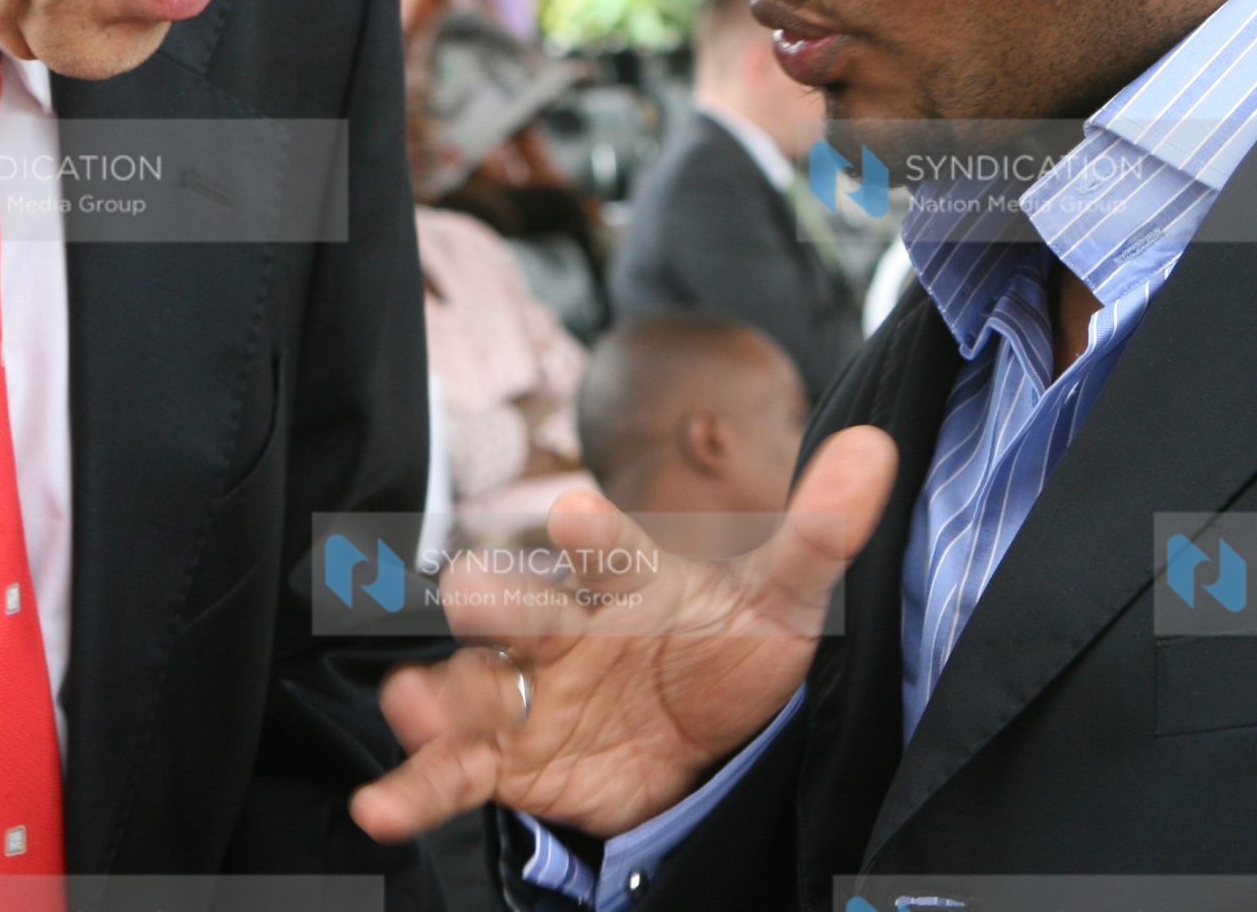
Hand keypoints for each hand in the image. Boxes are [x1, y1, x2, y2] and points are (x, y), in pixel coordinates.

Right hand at [349, 425, 897, 841]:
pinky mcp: (512, 761)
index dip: (596, 533)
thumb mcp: (785, 604)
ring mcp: (530, 695)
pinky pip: (456, 774)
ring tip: (408, 705)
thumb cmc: (732, 652)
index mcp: (629, 585)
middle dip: (498, 599)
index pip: (613, 551)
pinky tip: (379, 807)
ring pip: (475, 687)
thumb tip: (878, 449)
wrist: (705, 740)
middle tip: (470, 591)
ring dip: (437, 695)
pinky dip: (415, 789)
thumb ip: (819, 535)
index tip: (573, 509)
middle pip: (525, 608)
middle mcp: (566, 630)